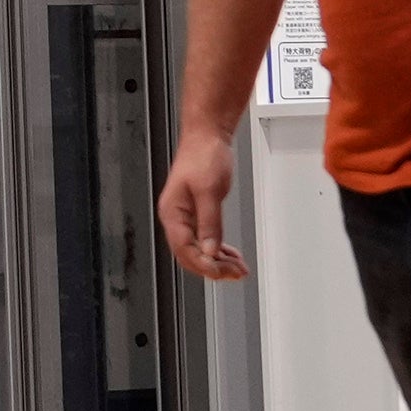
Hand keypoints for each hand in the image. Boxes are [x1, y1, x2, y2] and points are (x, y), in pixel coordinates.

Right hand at [157, 127, 246, 283]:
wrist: (207, 136)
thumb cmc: (203, 155)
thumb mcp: (209, 190)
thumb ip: (209, 222)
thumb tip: (210, 250)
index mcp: (173, 213)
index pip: (184, 249)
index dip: (203, 264)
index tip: (222, 272)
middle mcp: (176, 218)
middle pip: (190, 254)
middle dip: (213, 267)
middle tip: (236, 273)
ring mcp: (186, 217)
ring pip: (199, 250)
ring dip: (218, 261)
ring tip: (238, 269)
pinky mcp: (197, 213)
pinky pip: (206, 239)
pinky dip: (219, 250)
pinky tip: (231, 256)